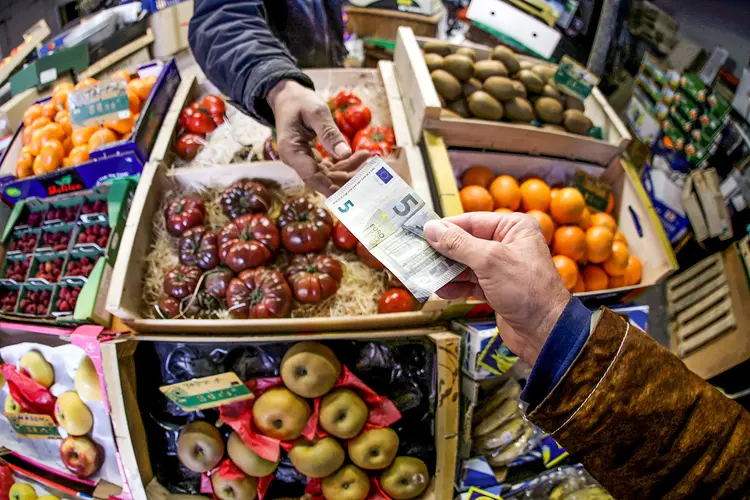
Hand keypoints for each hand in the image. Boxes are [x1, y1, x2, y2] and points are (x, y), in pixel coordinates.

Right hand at [268, 80, 362, 194]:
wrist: (288, 97)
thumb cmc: (300, 101)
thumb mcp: (316, 113)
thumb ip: (329, 133)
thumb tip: (345, 153)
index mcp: (291, 151)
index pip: (311, 176)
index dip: (330, 186)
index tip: (350, 191)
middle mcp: (295, 160)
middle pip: (322, 178)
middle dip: (345, 178)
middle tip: (368, 171)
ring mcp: (303, 161)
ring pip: (328, 174)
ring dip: (348, 169)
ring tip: (367, 157)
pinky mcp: (311, 158)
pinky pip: (329, 166)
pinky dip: (345, 162)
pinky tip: (361, 155)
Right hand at [424, 212, 570, 365]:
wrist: (546, 332)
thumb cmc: (528, 291)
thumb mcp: (489, 261)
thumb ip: (458, 244)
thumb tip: (432, 229)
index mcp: (514, 228)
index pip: (472, 221)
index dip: (446, 227)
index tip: (421, 232)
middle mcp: (508, 244)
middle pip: (466, 243)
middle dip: (443, 252)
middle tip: (417, 255)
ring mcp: (501, 268)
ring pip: (465, 264)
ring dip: (446, 271)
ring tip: (425, 274)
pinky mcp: (496, 289)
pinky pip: (469, 283)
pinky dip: (455, 286)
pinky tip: (440, 290)